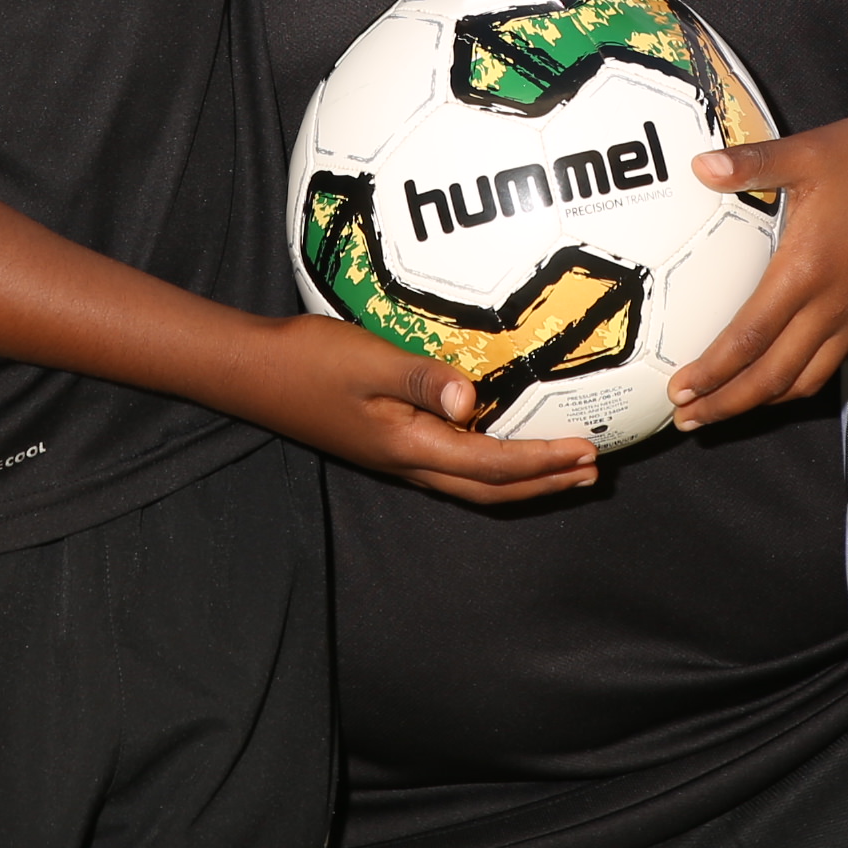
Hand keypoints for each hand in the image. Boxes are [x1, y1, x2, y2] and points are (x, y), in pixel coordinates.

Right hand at [222, 314, 603, 506]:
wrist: (254, 372)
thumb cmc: (308, 359)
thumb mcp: (367, 359)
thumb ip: (420, 378)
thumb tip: (473, 402)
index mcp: (408, 446)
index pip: (491, 465)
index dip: (543, 463)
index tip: (587, 452)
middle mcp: (407, 463)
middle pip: (490, 489)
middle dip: (545, 483)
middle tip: (593, 473)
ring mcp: (396, 457)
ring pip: (473, 483)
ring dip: (522, 480)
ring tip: (563, 470)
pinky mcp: (387, 444)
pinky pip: (454, 466)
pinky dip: (492, 465)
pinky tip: (500, 444)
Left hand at [666, 115, 847, 431]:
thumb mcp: (806, 153)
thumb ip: (750, 163)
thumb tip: (699, 165)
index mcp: (806, 270)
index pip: (749, 338)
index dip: (711, 372)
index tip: (679, 392)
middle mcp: (832, 305)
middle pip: (772, 376)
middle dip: (726, 404)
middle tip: (688, 419)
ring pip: (805, 380)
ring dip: (761, 402)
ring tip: (725, 408)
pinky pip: (833, 364)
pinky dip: (798, 382)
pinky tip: (778, 378)